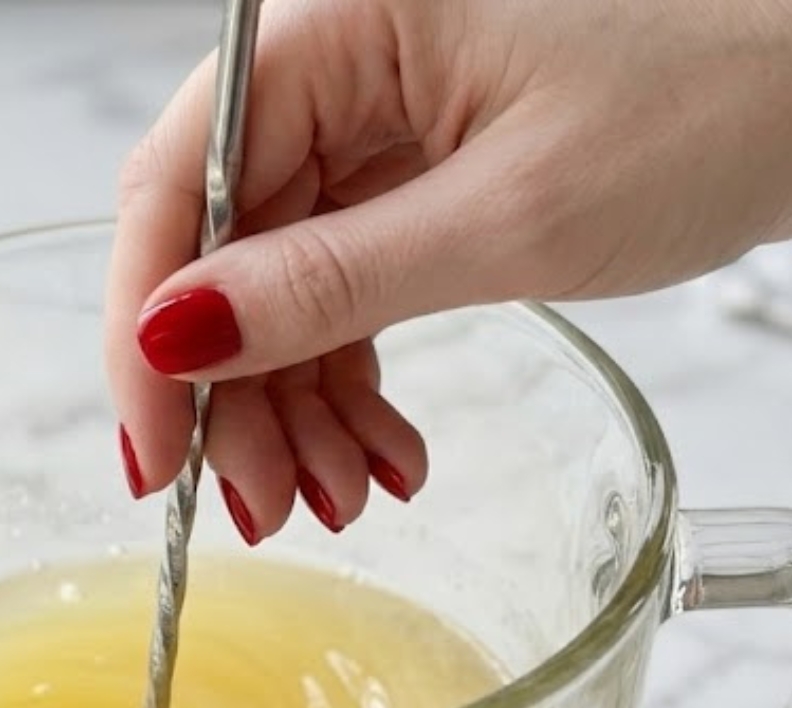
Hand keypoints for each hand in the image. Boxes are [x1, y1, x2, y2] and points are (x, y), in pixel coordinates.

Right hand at [106, 0, 791, 541]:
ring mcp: (367, 131)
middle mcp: (334, 72)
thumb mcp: (507, 215)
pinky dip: (351, 384)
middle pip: (220, 256)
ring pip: (276, 295)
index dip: (147, 332)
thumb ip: (329, 279)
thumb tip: (178, 335)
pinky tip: (383, 452)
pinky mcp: (404, 185)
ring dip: (298, 410)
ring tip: (346, 495)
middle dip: (240, 399)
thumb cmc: (714, 97)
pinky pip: (339, 298)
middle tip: (268, 506)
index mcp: (337, 25)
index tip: (158, 454)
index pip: (175, 185)